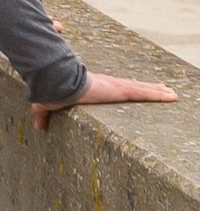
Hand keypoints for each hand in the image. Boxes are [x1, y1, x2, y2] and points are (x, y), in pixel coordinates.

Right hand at [34, 72, 178, 129]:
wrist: (55, 83)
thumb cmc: (51, 91)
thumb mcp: (46, 105)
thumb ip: (43, 115)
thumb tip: (38, 127)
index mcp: (92, 88)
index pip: (114, 88)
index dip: (126, 88)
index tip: (134, 89)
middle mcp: (107, 85)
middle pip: (132, 87)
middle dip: (148, 88)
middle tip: (163, 88)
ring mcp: (115, 87)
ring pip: (142, 89)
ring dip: (158, 91)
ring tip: (173, 93)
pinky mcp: (120, 90)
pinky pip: (144, 92)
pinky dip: (159, 94)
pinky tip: (170, 94)